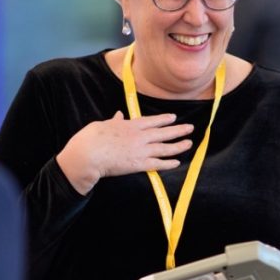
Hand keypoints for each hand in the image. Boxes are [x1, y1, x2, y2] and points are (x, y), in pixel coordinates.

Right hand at [56, 111, 193, 194]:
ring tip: (189, 143)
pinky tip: (177, 162)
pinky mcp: (138, 165)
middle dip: (178, 130)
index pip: (152, 121)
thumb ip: (115, 121)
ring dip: (178, 146)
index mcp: (131, 125)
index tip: (174, 118)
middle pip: (163, 133)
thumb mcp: (104, 124)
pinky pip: (157, 164)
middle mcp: (139, 136)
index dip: (164, 119)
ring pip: (164, 148)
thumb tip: (119, 115)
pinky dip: (168, 163)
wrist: (89, 153)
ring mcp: (141, 151)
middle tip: (190, 128)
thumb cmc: (92, 138)